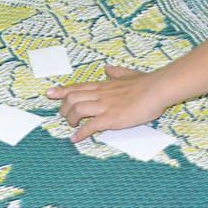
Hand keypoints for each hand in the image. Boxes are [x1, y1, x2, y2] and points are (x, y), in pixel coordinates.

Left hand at [48, 64, 169, 142]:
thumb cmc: (146, 83)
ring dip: (70, 120)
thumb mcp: (129, 74)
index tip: (49, 93)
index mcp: (104, 85)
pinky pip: (90, 126)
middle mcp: (101, 94)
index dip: (62, 91)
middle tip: (62, 116)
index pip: (78, 87)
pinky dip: (80, 133)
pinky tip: (76, 139)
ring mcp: (105, 106)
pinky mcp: (111, 118)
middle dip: (64, 108)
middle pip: (72, 98)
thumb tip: (107, 68)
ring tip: (71, 127)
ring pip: (77, 110)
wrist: (157, 89)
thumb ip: (117, 72)